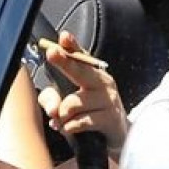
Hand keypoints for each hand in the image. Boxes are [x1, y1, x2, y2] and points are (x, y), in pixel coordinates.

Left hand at [37, 31, 128, 155]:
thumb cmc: (90, 111)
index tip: (63, 37)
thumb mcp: (68, 100)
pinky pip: (80, 122)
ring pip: (72, 104)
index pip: (80, 56)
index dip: (72, 46)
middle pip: (80, 70)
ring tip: (63, 120)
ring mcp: (108, 100)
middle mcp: (103, 82)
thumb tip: (52, 109)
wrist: (117, 131)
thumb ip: (52, 98)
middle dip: (65, 61)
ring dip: (61, 116)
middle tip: (52, 53)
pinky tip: (70, 128)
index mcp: (93, 73)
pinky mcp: (110, 118)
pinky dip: (69, 127)